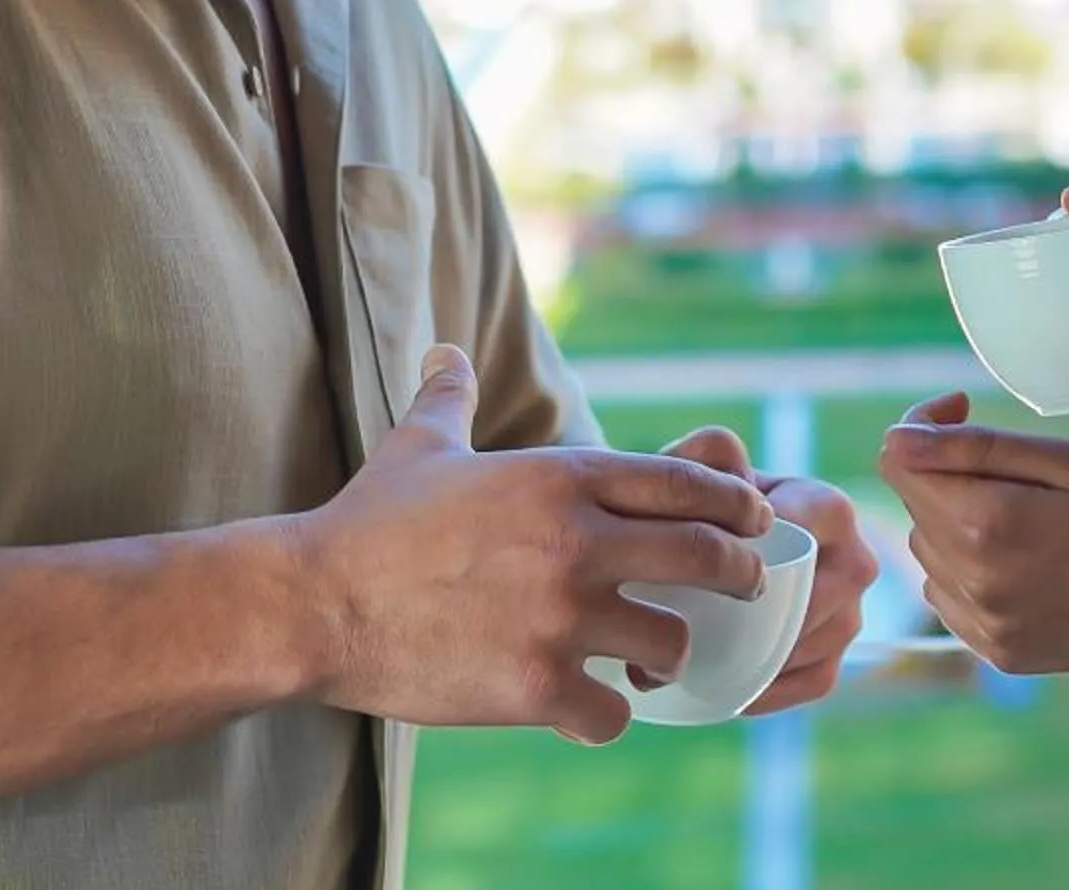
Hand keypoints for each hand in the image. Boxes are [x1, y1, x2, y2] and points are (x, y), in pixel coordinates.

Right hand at [293, 347, 773, 743]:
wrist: (314, 603)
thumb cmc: (369, 522)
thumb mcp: (420, 444)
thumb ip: (451, 396)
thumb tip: (444, 352)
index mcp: (564, 479)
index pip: (687, 484)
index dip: (734, 504)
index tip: (754, 520)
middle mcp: (576, 543)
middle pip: (706, 558)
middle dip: (739, 576)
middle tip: (744, 589)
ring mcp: (560, 619)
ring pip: (670, 642)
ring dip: (670, 654)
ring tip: (656, 659)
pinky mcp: (534, 686)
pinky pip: (612, 714)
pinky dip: (608, 716)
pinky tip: (592, 709)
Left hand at [661, 425, 878, 711]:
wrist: (699, 548)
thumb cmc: (701, 504)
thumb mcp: (696, 468)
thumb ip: (708, 453)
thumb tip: (732, 470)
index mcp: (829, 507)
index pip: (814, 526)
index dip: (765, 549)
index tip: (706, 570)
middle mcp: (855, 559)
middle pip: (818, 598)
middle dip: (760, 616)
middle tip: (693, 631)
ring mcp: (851, 614)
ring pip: (816, 644)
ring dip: (760, 660)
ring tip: (696, 665)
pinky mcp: (835, 660)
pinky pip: (810, 682)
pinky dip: (769, 691)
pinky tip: (725, 686)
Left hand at [877, 391, 1068, 676]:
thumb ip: (975, 449)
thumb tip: (897, 440)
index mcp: (987, 526)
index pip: (898, 461)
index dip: (925, 425)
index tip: (965, 407)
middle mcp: (974, 585)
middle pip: (917, 507)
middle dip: (949, 473)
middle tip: (1023, 465)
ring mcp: (988, 629)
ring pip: (932, 553)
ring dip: (960, 522)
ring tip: (1036, 514)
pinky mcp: (1003, 656)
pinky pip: (954, 599)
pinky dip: (974, 571)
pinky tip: (1032, 557)